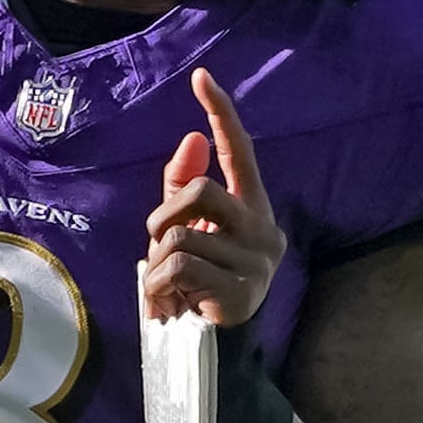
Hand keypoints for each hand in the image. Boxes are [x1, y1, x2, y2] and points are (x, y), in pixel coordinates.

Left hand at [142, 65, 285, 327]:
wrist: (215, 345)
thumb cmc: (201, 280)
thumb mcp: (188, 229)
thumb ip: (185, 185)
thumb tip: (194, 136)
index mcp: (252, 207)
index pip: (238, 151)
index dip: (221, 113)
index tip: (202, 77)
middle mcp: (264, 229)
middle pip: (200, 192)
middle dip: (165, 216)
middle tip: (159, 246)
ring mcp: (257, 262)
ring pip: (181, 236)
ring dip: (158, 263)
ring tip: (168, 287)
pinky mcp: (242, 292)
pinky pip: (179, 268)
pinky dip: (160, 286)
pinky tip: (172, 303)